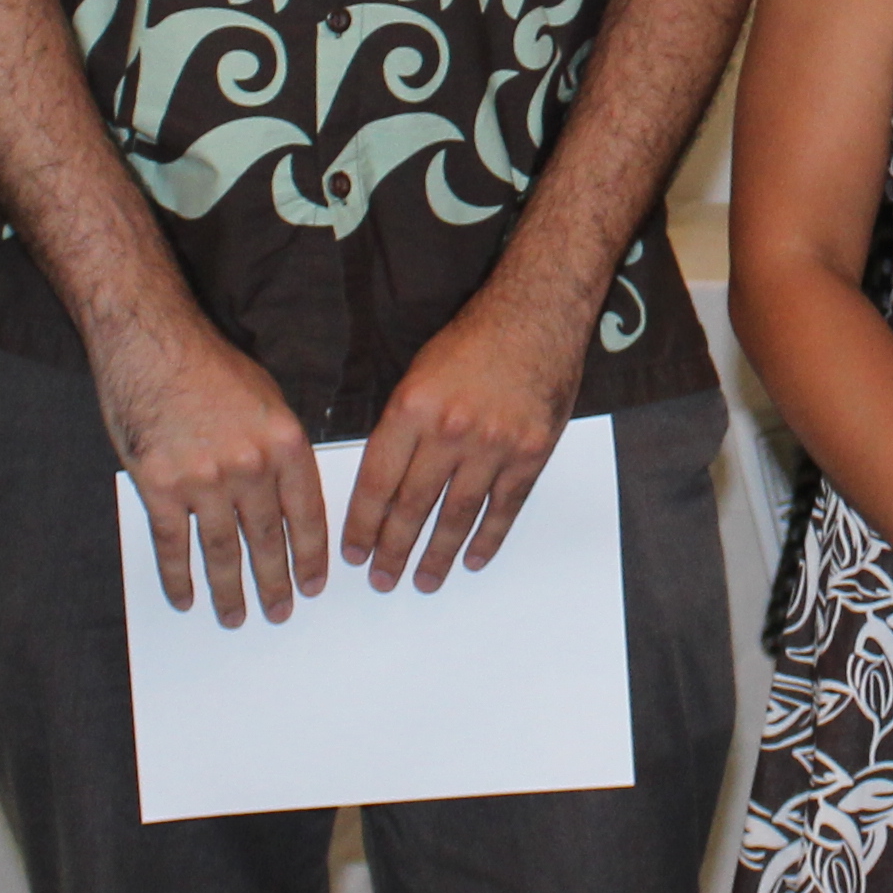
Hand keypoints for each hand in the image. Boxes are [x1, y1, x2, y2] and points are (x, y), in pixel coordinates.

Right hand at [98, 314, 325, 627]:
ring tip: (236, 616)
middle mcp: (250, 465)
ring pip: (223, 550)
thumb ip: (281, 449)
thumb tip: (289, 499)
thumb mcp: (267, 398)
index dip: (311, 555)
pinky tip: (185, 598)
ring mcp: (204, 479)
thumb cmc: (209, 364)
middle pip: (268, 539)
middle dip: (276, 582)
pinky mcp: (159, 485)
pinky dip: (179, 577)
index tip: (314, 583)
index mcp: (285, 442)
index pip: (307, 514)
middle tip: (280, 612)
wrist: (150, 340)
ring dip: (230, 590)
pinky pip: (173, 544)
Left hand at [338, 283, 582, 590]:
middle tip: (384, 578)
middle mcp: (451, 430)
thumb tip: (384, 483)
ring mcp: (494, 444)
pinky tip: (473, 558)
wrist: (538, 313)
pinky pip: (505, 507)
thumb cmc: (475, 339)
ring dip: (438, 553)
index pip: (378, 481)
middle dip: (394, 548)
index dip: (364, 523)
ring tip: (424, 580)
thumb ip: (401, 427)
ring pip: (458, 514)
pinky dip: (488, 538)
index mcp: (412, 407)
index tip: (355, 552)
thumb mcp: (419, 373)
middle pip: (414, 505)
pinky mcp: (531, 452)